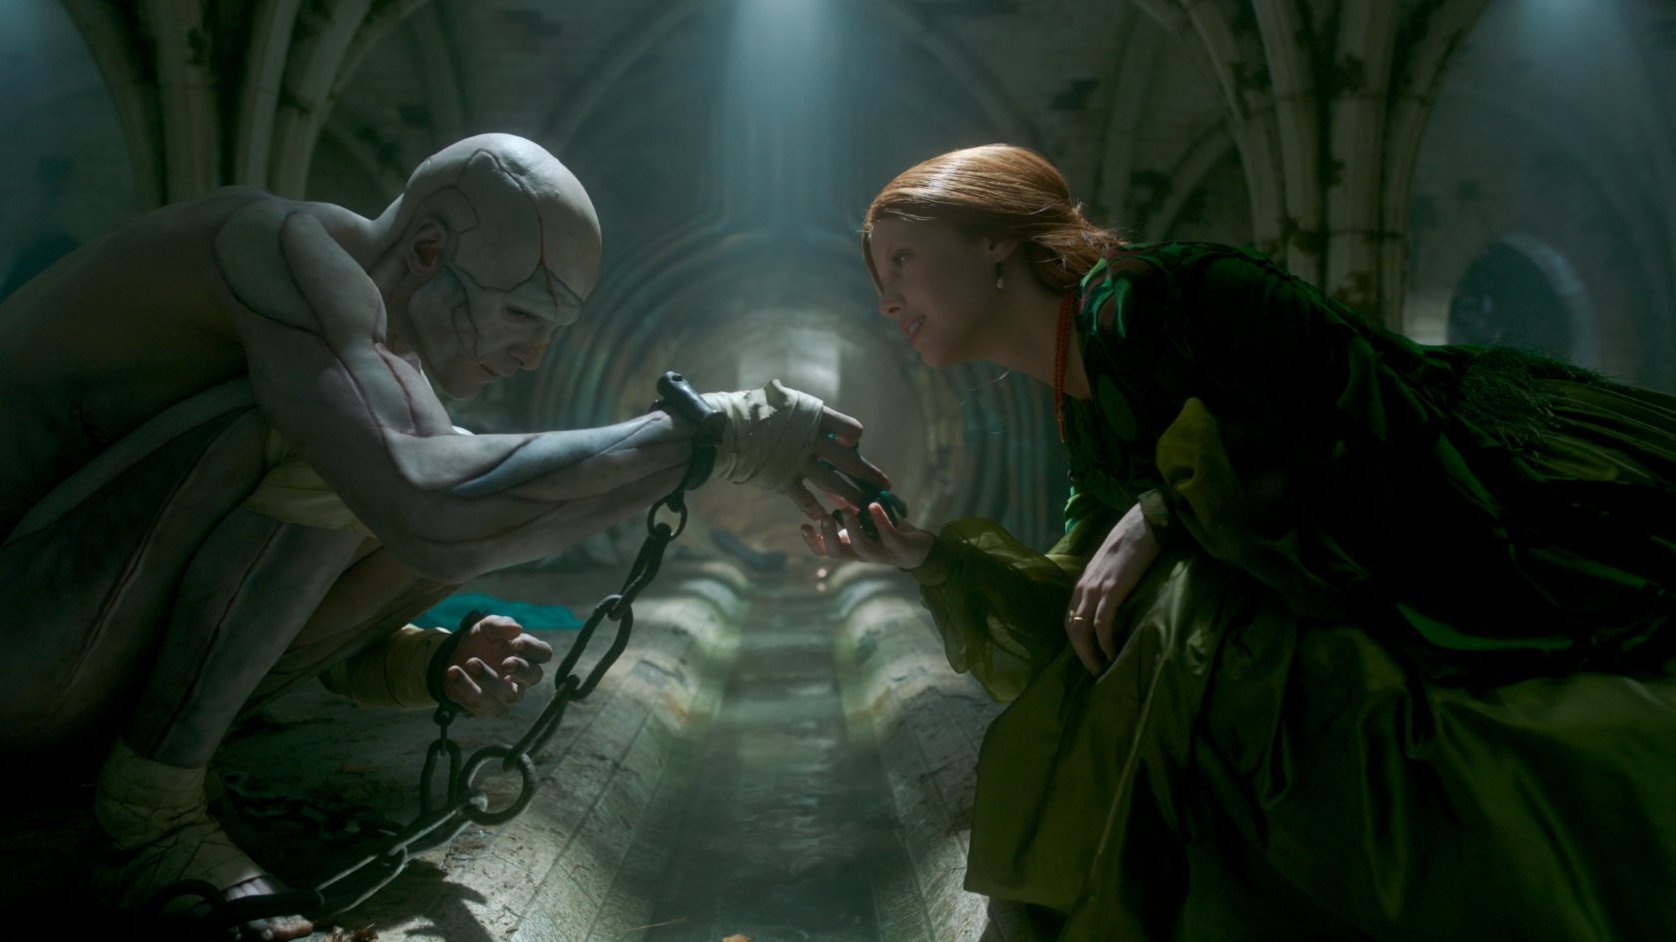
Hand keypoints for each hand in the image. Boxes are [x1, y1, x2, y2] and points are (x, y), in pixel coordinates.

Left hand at [444, 614, 552, 717]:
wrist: (453, 660)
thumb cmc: (480, 643)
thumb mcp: (485, 627)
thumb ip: (500, 624)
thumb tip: (517, 629)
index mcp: (527, 654)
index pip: (543, 653)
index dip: (533, 649)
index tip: (516, 643)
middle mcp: (523, 678)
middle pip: (534, 676)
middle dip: (521, 669)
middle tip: (505, 662)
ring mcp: (508, 695)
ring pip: (508, 694)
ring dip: (489, 679)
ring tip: (470, 662)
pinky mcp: (490, 708)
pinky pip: (481, 702)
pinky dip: (466, 687)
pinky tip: (454, 671)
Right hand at [701, 383, 887, 514]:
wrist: (724, 428)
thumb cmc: (749, 409)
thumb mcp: (781, 399)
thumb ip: (801, 413)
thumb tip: (810, 417)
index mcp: (815, 416)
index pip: (850, 429)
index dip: (853, 439)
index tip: (852, 445)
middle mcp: (812, 440)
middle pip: (849, 460)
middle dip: (867, 474)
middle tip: (884, 485)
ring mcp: (799, 462)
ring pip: (834, 484)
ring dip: (850, 497)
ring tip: (863, 508)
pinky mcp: (784, 480)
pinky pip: (806, 499)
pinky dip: (817, 510)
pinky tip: (826, 518)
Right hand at [801, 501, 933, 569]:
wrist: (918, 550)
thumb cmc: (885, 534)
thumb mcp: (862, 523)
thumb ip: (845, 510)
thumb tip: (828, 487)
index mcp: (850, 548)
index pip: (825, 551)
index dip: (812, 542)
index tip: (803, 525)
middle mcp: (861, 554)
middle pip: (838, 552)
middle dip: (828, 536)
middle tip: (822, 517)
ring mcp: (880, 553)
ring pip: (861, 547)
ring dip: (852, 529)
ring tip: (846, 510)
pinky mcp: (898, 547)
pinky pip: (888, 535)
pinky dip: (880, 520)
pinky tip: (873, 505)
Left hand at [1065, 502, 1160, 674]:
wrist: (1141, 527)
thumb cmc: (1130, 546)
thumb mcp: (1109, 569)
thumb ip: (1105, 586)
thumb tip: (1111, 606)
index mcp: (1081, 584)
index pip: (1069, 619)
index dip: (1076, 641)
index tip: (1087, 657)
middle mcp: (1082, 588)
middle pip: (1072, 629)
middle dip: (1080, 653)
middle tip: (1093, 671)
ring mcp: (1094, 589)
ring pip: (1082, 630)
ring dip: (1089, 653)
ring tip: (1100, 668)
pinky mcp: (1111, 591)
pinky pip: (1102, 624)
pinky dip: (1105, 642)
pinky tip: (1112, 653)